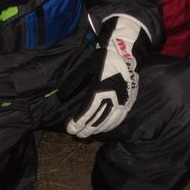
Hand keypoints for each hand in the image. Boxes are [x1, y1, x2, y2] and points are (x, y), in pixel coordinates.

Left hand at [67, 14, 149, 137]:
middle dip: (85, 129)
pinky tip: (103, 129)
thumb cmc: (103, 60)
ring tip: (87, 134)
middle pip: (97, 119)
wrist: (125, 55)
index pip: (87, 111)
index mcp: (100, 88)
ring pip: (108, 121)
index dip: (78, 122)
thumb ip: (73, 81)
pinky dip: (110, 126)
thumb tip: (61, 96)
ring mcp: (122, 101)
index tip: (70, 129)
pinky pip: (119, 118)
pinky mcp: (128, 101)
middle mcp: (112, 97)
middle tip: (76, 135)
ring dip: (96, 129)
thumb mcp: (85, 67)